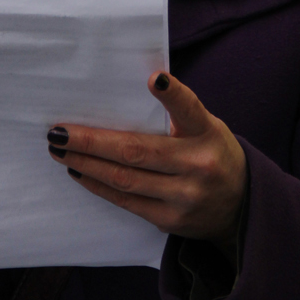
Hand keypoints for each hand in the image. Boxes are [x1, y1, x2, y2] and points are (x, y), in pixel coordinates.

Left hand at [47, 72, 246, 246]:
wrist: (240, 205)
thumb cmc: (212, 153)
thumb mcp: (206, 127)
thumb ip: (177, 114)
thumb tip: (132, 92)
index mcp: (207, 133)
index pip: (190, 109)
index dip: (172, 94)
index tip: (153, 79)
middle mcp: (198, 165)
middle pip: (137, 151)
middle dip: (93, 141)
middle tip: (59, 132)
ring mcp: (184, 197)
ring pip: (125, 179)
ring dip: (87, 164)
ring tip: (61, 151)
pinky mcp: (171, 220)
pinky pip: (127, 202)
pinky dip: (99, 186)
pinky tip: (80, 172)